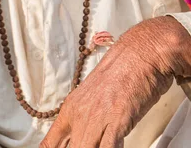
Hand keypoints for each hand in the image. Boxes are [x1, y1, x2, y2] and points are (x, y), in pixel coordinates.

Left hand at [40, 16, 190, 147]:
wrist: (141, 52)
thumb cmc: (123, 71)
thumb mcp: (95, 96)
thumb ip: (85, 118)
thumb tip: (83, 136)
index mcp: (70, 109)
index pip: (49, 144)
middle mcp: (79, 115)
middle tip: (91, 144)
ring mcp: (96, 118)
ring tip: (102, 145)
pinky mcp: (116, 121)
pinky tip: (118, 146)